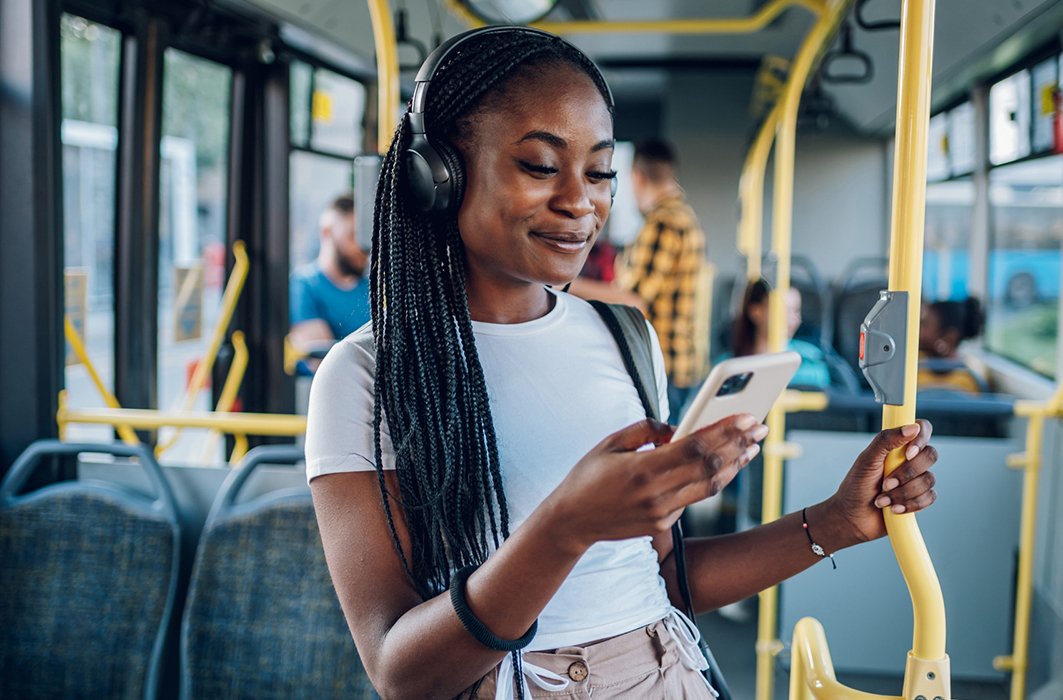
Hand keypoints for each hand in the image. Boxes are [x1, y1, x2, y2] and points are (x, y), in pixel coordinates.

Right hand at [547, 414, 767, 550]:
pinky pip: (694, 498)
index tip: (747, 417)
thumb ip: (645, 430)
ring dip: (735, 465)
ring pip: (710, 487)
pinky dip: (713, 480)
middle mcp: (656, 494)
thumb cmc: (588, 475)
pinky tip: (726, 465)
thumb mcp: (610, 443)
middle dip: (739, 445)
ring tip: (752, 447)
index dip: (725, 431)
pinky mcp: (663, 524)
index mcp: (642, 469)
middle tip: (759, 427)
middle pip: (710, 467)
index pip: (695, 447)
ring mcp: (661, 513)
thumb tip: (677, 427)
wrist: (571, 521)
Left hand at [820, 419, 937, 545]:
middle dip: (907, 473)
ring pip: (929, 480)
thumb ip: (886, 440)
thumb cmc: (856, 486)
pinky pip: (929, 497)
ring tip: (882, 499)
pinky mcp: (919, 498)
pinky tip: (894, 509)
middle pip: (930, 455)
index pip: (922, 429)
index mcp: (897, 446)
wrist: (853, 518)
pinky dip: (910, 504)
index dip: (921, 439)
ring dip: (903, 493)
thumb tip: (912, 427)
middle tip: (885, 484)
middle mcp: (910, 460)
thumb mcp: (867, 460)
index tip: (908, 454)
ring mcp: (916, 479)